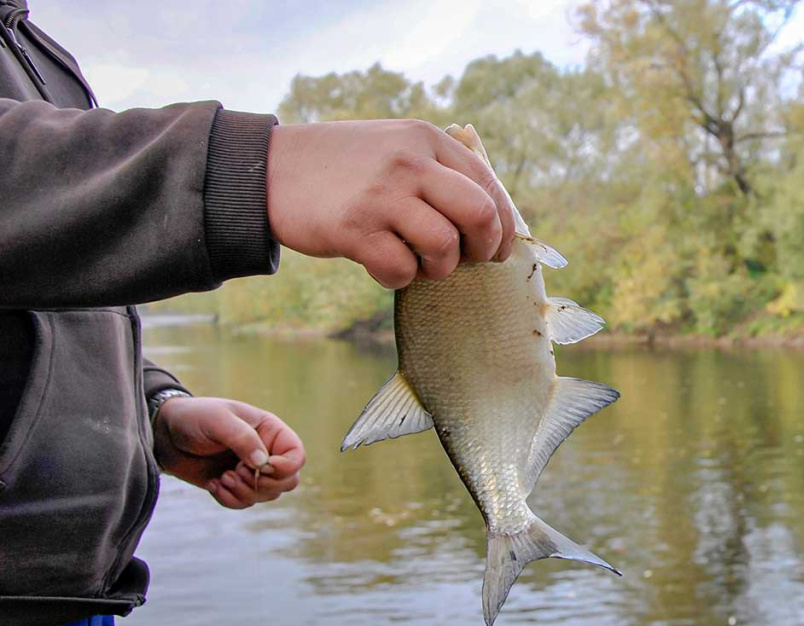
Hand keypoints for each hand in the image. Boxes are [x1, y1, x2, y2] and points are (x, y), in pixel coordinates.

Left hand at [152, 396, 305, 509]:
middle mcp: (266, 452)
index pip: (297, 456)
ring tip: (223, 477)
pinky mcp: (234, 486)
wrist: (165, 433)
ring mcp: (251, 471)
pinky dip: (230, 500)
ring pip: (267, 495)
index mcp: (270, 432)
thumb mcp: (218, 420)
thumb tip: (263, 463)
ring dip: (244, 492)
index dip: (286, 466)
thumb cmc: (194, 417)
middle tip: (237, 471)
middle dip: (263, 484)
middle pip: (288, 481)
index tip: (262, 466)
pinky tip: (214, 484)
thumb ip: (242, 438)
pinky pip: (245, 503)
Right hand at [266, 119, 516, 288]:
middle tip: (469, 260)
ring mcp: (381, 195)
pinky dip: (399, 278)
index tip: (498, 248)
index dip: (504, 225)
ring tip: (417, 261)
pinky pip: (401, 270)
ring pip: (444, 247)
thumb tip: (492, 218)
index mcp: (425, 139)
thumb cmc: (343, 168)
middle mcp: (409, 162)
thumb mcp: (395, 147)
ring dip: (438, 268)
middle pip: (479, 214)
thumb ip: (438, 171)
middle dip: (485, 247)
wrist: (270, 170)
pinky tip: (383, 266)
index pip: (488, 184)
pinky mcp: (354, 229)